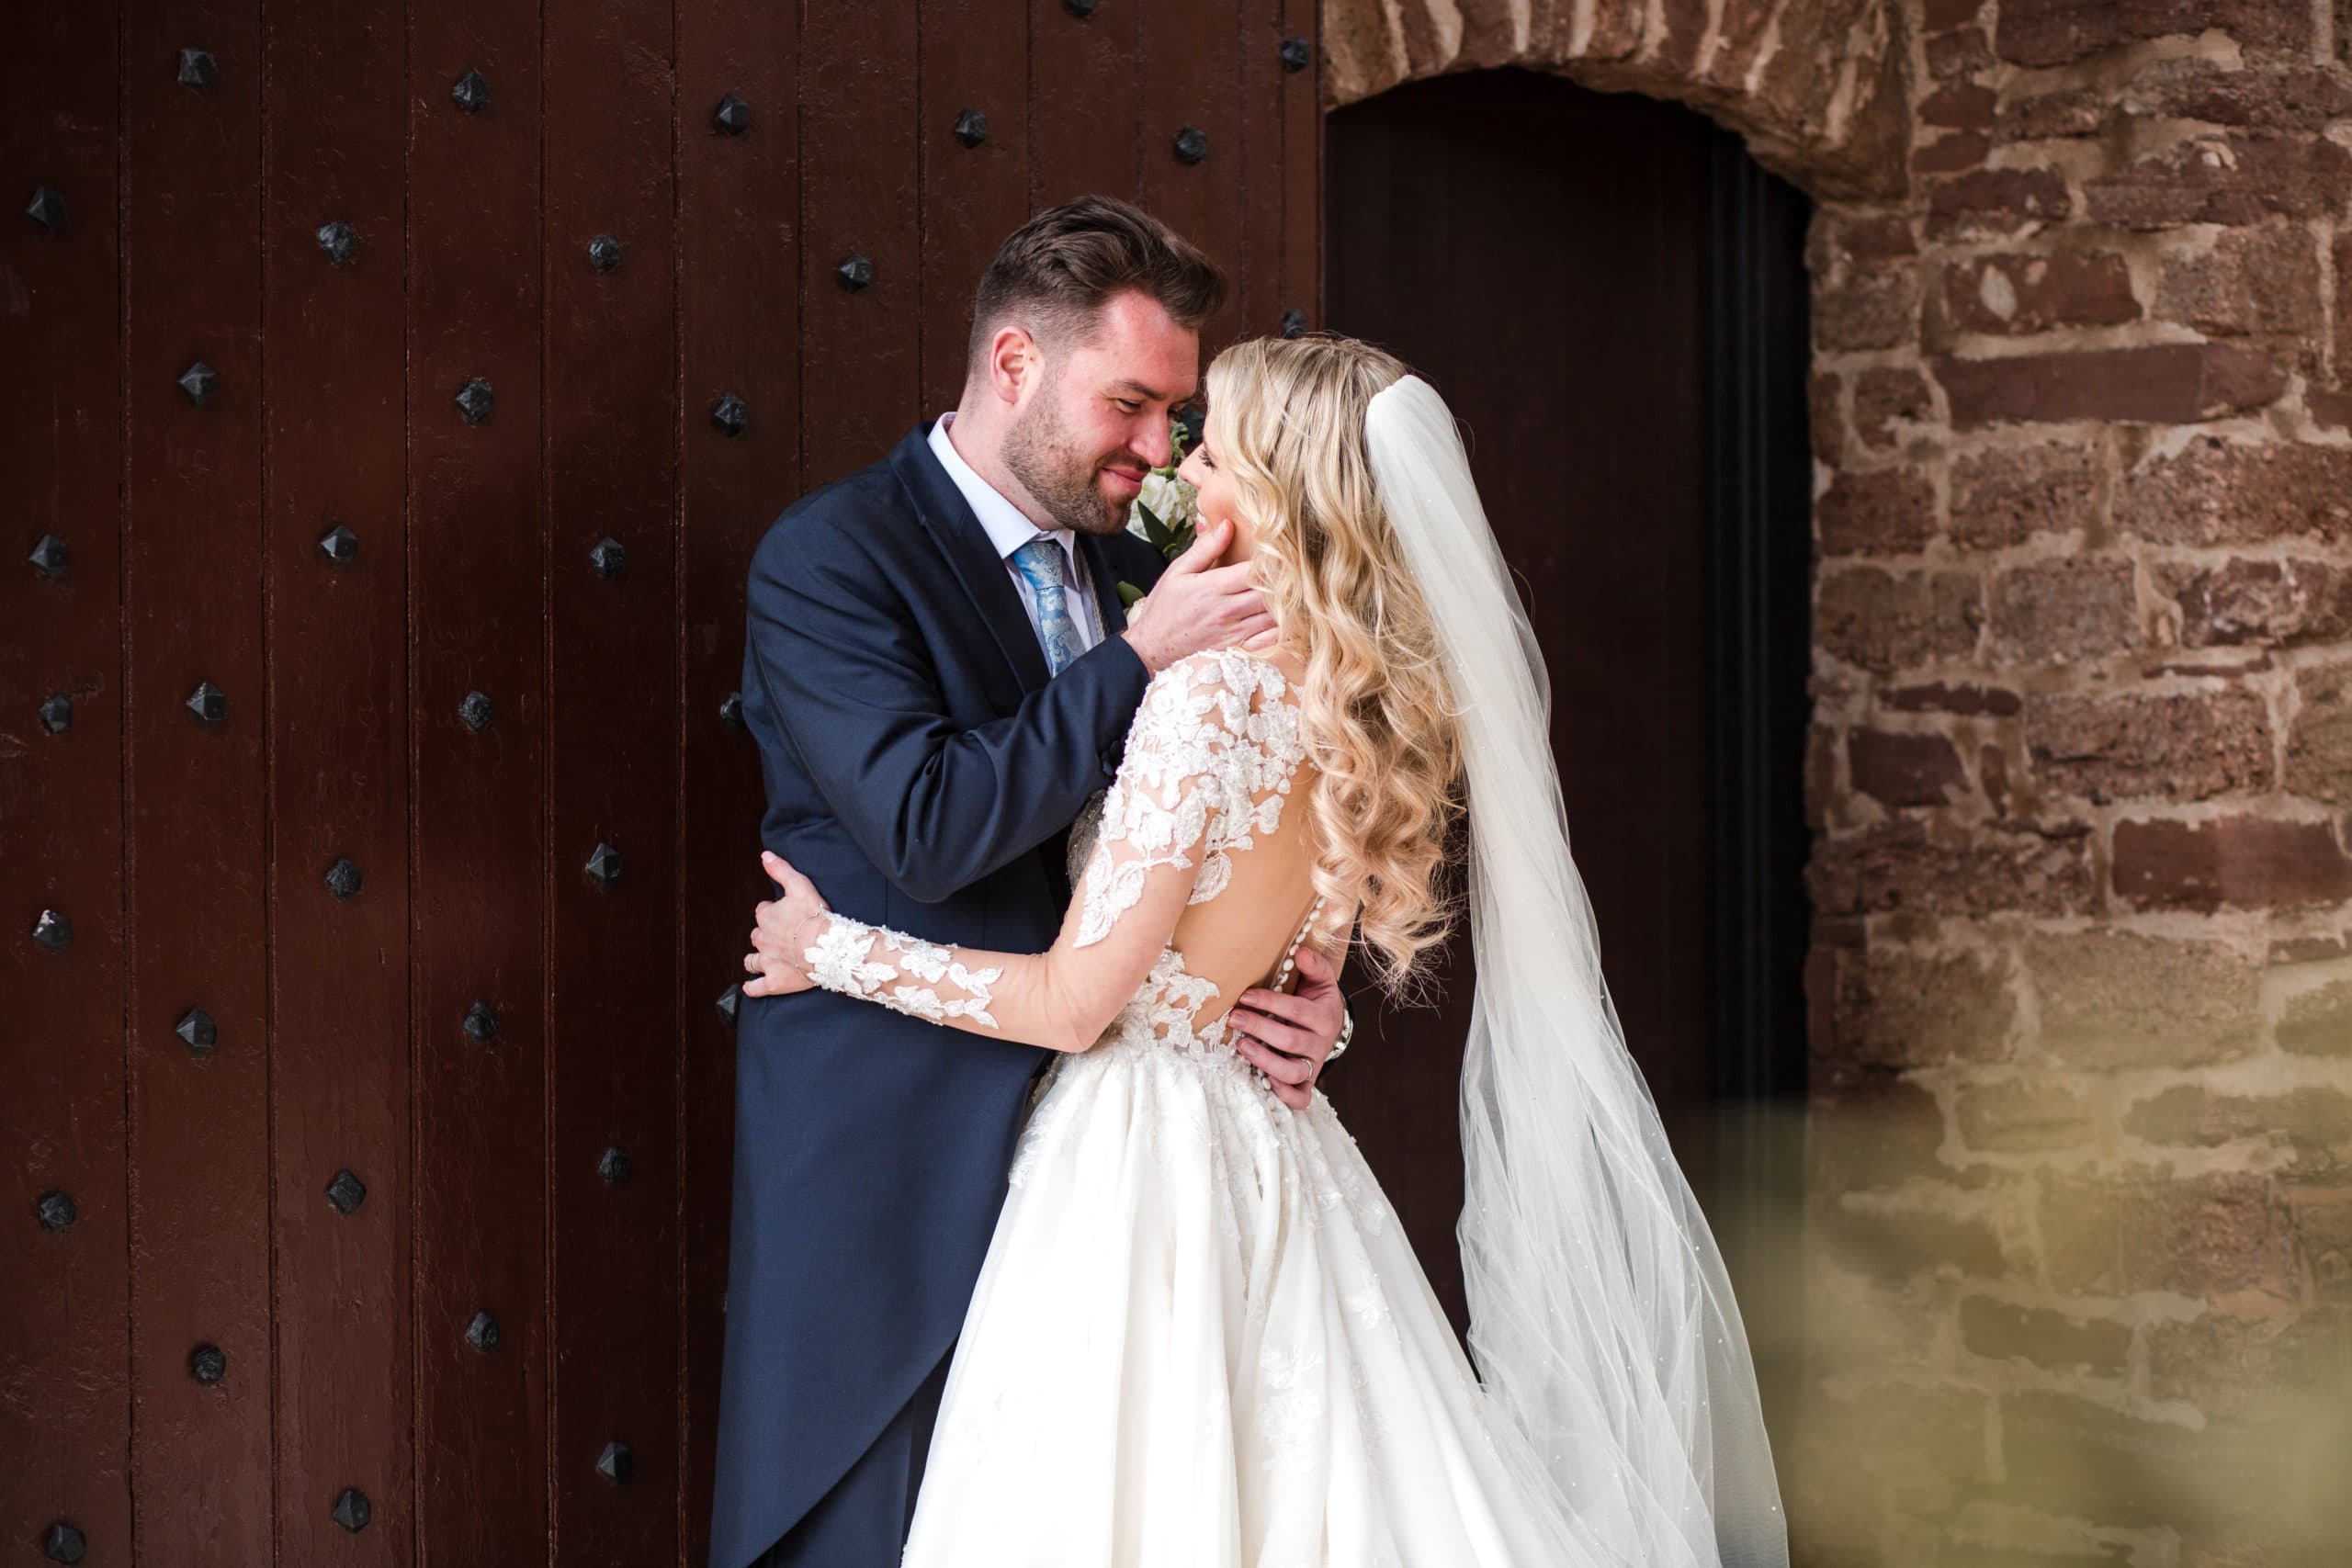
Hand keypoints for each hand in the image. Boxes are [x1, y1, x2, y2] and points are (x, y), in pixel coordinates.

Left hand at [742, 849, 831, 997]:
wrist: (829, 947)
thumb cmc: (816, 916)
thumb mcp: (800, 885)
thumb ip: (781, 870)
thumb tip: (765, 856)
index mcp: (767, 917)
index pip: (762, 911)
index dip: (772, 912)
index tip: (785, 914)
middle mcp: (762, 939)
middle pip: (757, 935)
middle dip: (765, 935)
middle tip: (781, 937)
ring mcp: (767, 962)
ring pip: (751, 960)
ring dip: (754, 959)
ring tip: (763, 959)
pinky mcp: (774, 982)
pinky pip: (756, 987)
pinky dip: (752, 987)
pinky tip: (751, 986)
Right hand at [1118, 518, 1276, 672]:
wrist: (1154, 643)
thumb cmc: (1166, 604)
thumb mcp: (1179, 570)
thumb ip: (1206, 548)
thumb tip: (1228, 525)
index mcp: (1213, 587)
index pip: (1255, 571)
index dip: (1271, 559)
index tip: (1276, 549)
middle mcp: (1227, 610)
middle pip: (1271, 593)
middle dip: (1283, 579)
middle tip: (1288, 566)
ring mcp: (1235, 630)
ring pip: (1274, 614)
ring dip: (1285, 600)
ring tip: (1287, 585)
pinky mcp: (1238, 643)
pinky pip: (1270, 636)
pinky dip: (1280, 624)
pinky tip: (1281, 611)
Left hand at [1227, 944, 1345, 1110]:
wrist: (1331, 1024)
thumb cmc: (1316, 1000)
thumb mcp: (1320, 980)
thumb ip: (1314, 965)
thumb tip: (1302, 952)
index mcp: (1323, 1016)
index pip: (1297, 1010)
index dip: (1271, 1003)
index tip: (1245, 996)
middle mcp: (1320, 1043)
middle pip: (1291, 1041)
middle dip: (1260, 1028)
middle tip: (1234, 1017)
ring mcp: (1314, 1064)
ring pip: (1293, 1071)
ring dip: (1265, 1060)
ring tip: (1241, 1045)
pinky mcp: (1308, 1081)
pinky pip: (1301, 1097)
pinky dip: (1286, 1095)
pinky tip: (1266, 1083)